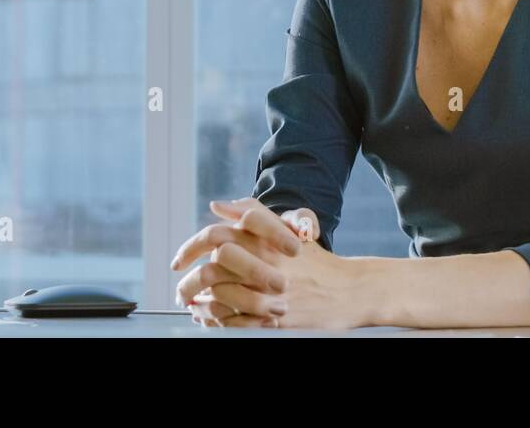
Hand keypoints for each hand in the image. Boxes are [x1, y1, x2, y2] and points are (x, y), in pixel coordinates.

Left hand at [174, 198, 366, 328]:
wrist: (351, 290)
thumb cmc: (315, 261)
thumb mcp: (288, 229)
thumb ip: (252, 214)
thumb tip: (216, 205)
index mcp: (265, 239)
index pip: (215, 236)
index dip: (189, 248)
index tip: (178, 262)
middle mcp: (267, 262)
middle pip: (212, 267)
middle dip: (188, 283)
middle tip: (180, 292)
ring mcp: (272, 292)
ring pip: (220, 297)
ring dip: (200, 306)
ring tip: (193, 309)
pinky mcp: (277, 318)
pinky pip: (235, 323)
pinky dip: (218, 324)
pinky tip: (212, 322)